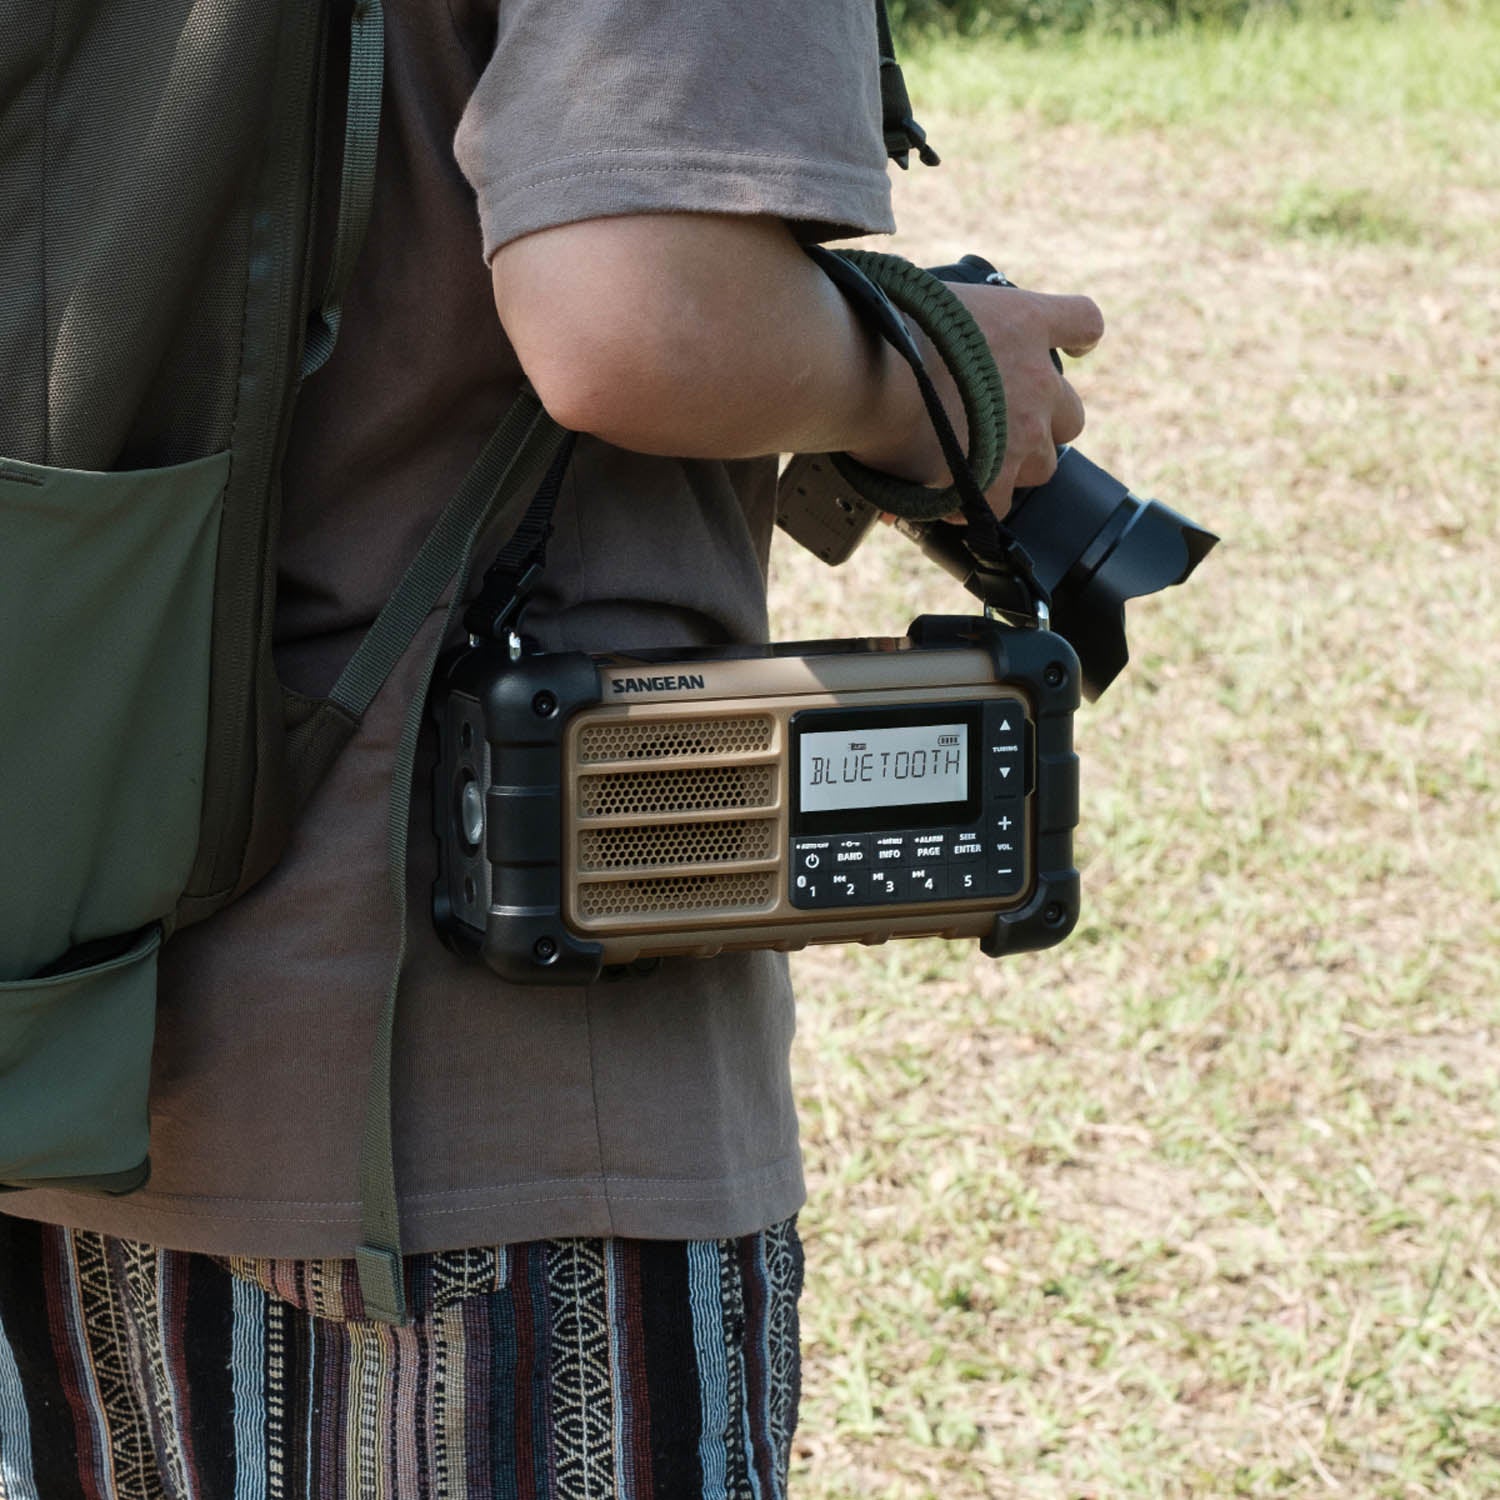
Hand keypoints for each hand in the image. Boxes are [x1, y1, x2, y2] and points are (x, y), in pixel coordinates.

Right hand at [847, 282, 1103, 517]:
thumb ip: (945, 329)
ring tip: (964, 467)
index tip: (1076, 348)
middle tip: (996, 427)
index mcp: (1024, 323)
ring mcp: (1023, 434)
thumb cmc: (881, 326)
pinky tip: (942, 498)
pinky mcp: (995, 479)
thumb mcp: (926, 305)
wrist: (866, 372)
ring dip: (1009, 467)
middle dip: (1038, 425)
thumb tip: (921, 352)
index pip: (1082, 322)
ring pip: (1041, 466)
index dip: (1079, 339)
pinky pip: (997, 505)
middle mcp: (1037, 380)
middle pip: (1070, 415)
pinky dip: (972, 504)